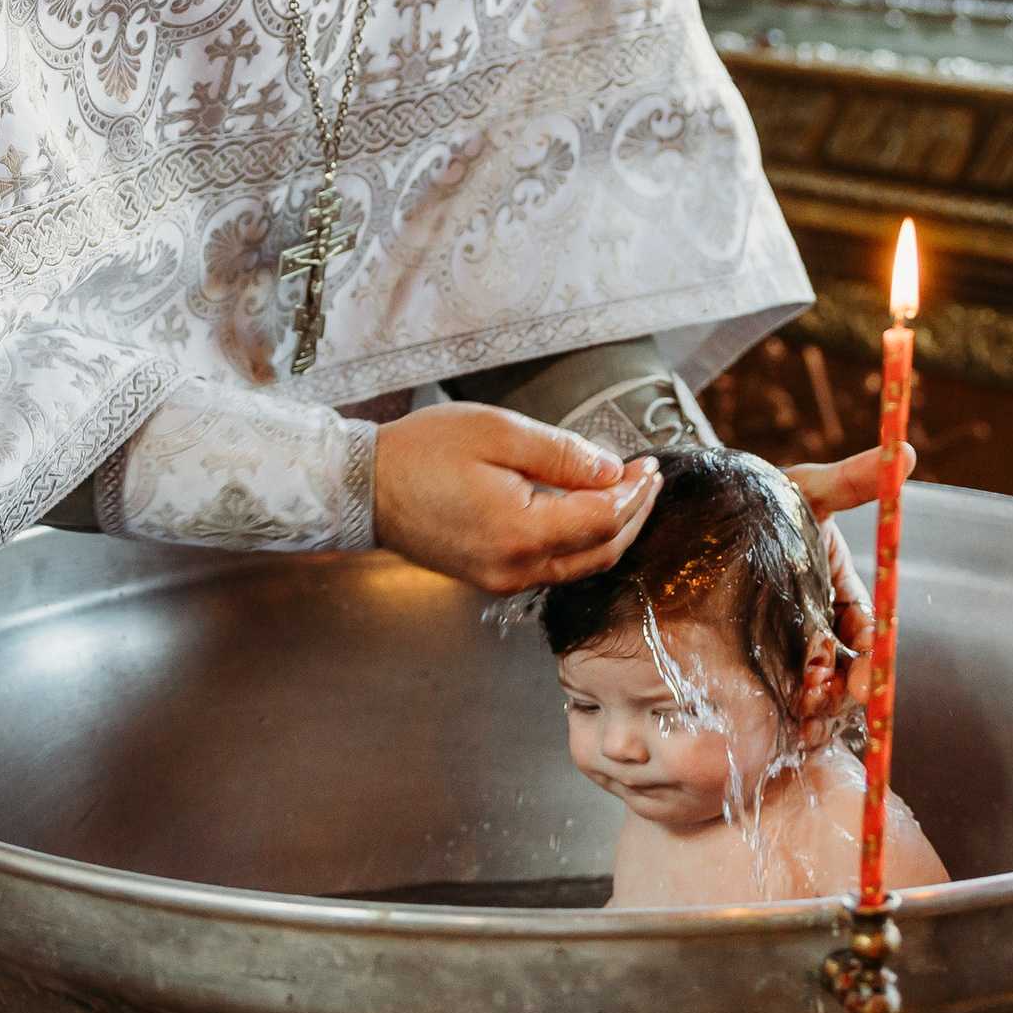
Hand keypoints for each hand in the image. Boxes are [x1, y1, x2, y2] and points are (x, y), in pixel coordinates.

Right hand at [373, 402, 660, 593]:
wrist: (364, 487)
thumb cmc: (422, 453)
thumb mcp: (499, 433)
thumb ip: (562, 454)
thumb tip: (611, 471)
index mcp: (522, 533)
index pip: (605, 520)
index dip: (634, 493)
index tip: (648, 465)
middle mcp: (516, 568)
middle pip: (602, 551)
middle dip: (632, 514)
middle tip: (646, 480)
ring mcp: (502, 579)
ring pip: (580, 565)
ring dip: (609, 530)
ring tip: (624, 493)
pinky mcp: (490, 577)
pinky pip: (552, 567)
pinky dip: (578, 541)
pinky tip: (582, 511)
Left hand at [784, 443, 916, 716]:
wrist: (702, 514)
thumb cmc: (758, 499)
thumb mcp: (807, 488)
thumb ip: (852, 479)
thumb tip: (906, 453)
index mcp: (838, 586)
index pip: (866, 626)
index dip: (871, 649)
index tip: (869, 668)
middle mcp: (819, 619)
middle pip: (848, 665)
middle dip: (848, 688)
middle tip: (839, 699)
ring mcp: (790, 642)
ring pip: (819, 685)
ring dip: (822, 708)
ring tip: (807, 725)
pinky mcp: (760, 660)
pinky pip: (786, 694)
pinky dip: (794, 714)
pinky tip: (789, 729)